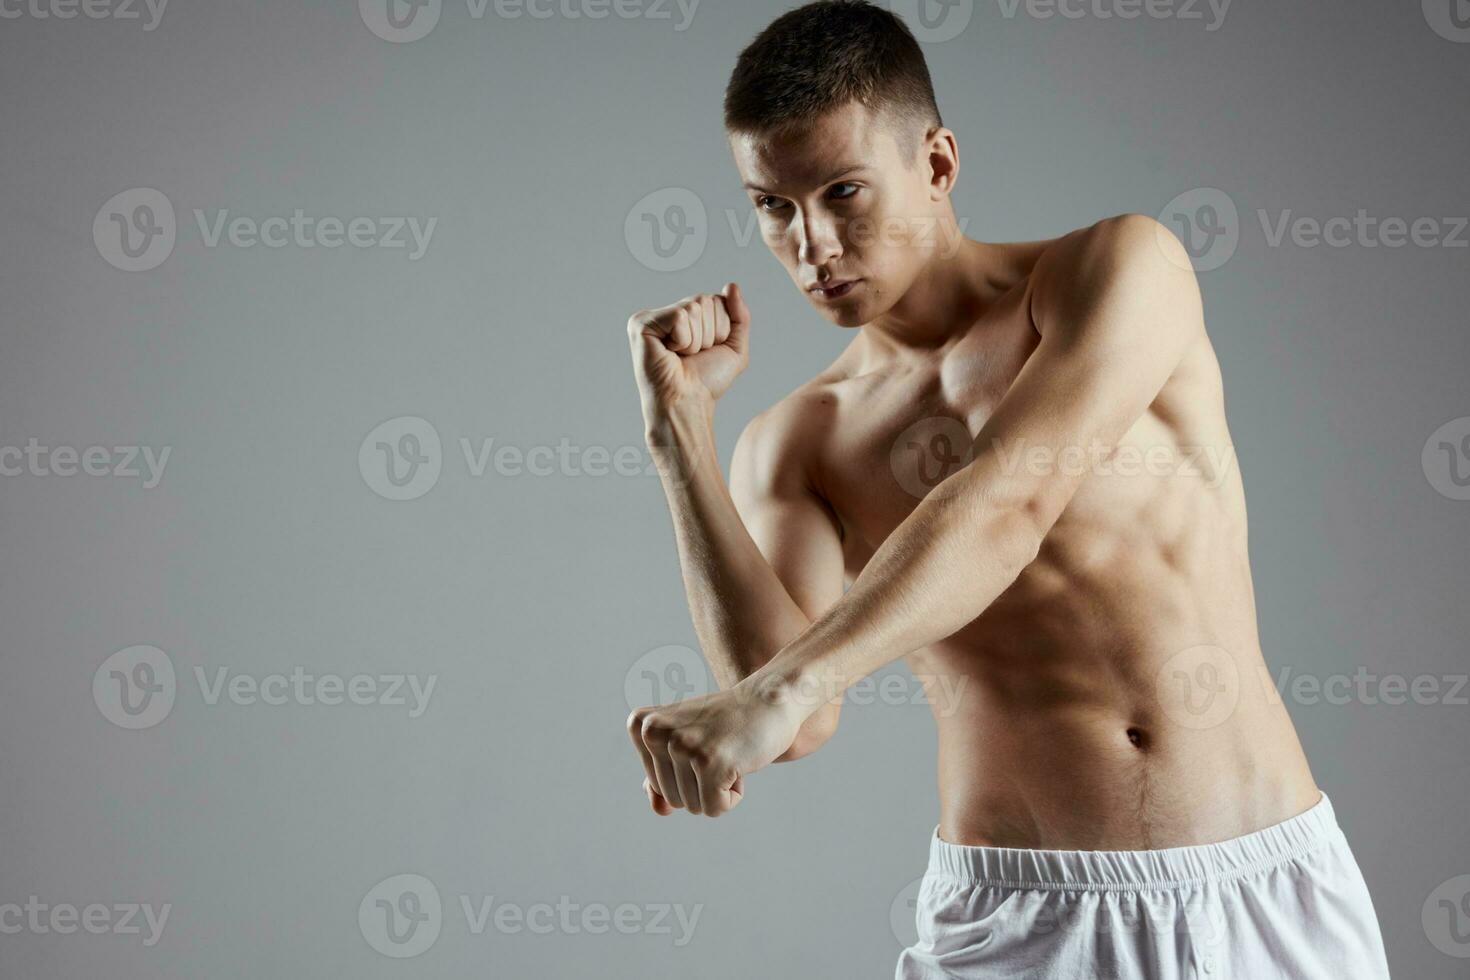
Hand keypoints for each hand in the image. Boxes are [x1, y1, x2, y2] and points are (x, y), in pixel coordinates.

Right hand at [627, 282, 750, 419]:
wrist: (688, 402)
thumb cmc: (706, 381)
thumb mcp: (734, 346)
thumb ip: (739, 314)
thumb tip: (731, 285)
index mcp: (687, 316)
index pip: (716, 300)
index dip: (721, 329)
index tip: (705, 352)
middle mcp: (668, 313)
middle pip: (706, 300)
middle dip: (709, 333)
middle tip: (692, 356)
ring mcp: (652, 317)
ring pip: (693, 308)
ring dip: (696, 340)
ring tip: (681, 356)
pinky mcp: (641, 324)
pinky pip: (679, 317)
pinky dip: (683, 340)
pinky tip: (670, 353)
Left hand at [627, 676, 807, 817]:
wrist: (770, 699)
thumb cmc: (727, 724)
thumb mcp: (685, 744)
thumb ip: (661, 777)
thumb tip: (660, 810)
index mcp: (641, 725)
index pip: (656, 785)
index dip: (686, 774)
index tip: (702, 741)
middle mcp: (654, 732)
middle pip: (672, 798)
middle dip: (703, 783)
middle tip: (720, 746)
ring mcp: (682, 746)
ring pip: (693, 806)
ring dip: (719, 788)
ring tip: (729, 751)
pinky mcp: (709, 762)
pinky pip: (715, 808)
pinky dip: (733, 795)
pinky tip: (741, 762)